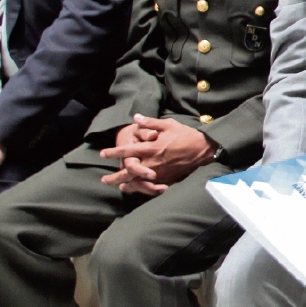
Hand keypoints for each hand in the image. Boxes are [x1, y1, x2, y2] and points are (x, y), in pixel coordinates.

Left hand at [99, 114, 215, 193]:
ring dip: (126, 185)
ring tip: (118, 186)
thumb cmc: (185, 135)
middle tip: (104, 180)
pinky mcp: (166, 179)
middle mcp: (152, 162)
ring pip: (137, 182)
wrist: (203, 149)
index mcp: (150, 148)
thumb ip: (150, 123)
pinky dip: (141, 188)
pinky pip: (150, 187)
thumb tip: (135, 117)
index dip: (113, 152)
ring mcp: (159, 173)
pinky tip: (136, 189)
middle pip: (128, 172)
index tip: (103, 153)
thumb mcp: (168, 124)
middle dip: (114, 177)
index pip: (126, 151)